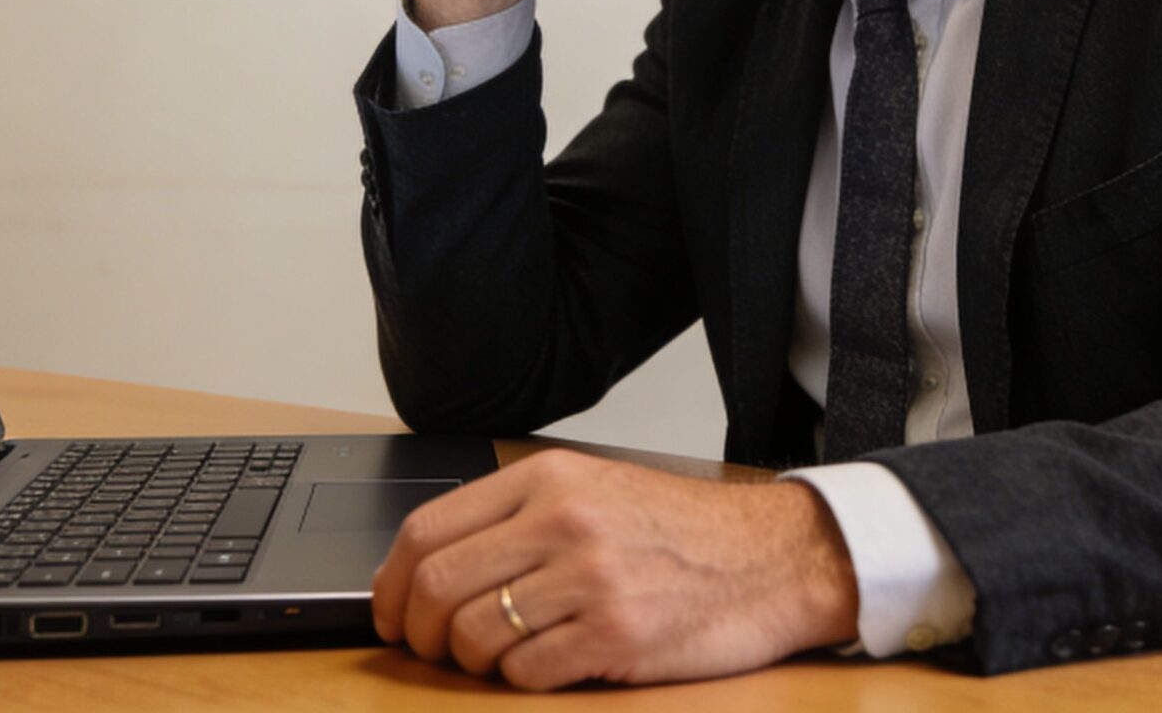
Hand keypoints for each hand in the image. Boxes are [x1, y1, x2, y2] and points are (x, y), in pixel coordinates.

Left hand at [371, 449, 860, 688]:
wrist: (773, 558)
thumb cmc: (682, 533)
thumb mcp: (596, 491)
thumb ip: (519, 515)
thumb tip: (430, 565)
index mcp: (549, 479)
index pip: (428, 529)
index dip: (390, 583)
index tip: (389, 612)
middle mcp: (564, 522)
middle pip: (438, 586)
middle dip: (417, 631)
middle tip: (428, 648)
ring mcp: (590, 580)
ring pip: (475, 636)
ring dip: (472, 661)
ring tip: (499, 657)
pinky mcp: (616, 636)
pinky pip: (526, 674)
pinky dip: (522, 681)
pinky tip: (550, 665)